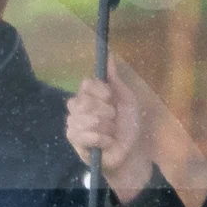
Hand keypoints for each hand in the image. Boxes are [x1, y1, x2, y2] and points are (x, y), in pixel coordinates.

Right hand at [63, 68, 153, 203]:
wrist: (132, 150)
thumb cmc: (128, 125)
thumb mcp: (126, 99)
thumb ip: (115, 79)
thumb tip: (110, 56)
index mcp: (90, 95)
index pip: (86, 84)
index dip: (100, 91)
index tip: (112, 98)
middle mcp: (78, 108)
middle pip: (84, 101)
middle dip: (106, 112)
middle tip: (114, 120)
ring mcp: (74, 124)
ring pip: (85, 119)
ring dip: (105, 128)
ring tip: (111, 133)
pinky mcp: (75, 142)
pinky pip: (83, 135)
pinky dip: (100, 139)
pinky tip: (106, 143)